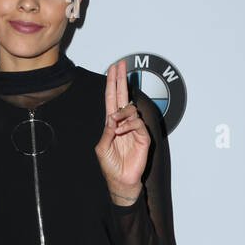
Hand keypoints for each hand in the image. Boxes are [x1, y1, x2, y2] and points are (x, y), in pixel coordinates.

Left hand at [95, 59, 149, 202]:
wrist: (121, 180)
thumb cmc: (111, 165)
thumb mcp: (102, 147)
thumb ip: (106, 131)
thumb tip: (112, 116)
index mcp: (112, 123)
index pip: (112, 98)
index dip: (112, 83)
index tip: (113, 68)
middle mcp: (123, 122)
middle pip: (122, 95)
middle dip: (121, 79)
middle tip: (120, 64)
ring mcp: (134, 128)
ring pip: (129, 109)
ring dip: (121, 114)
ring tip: (115, 126)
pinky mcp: (143, 136)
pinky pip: (136, 123)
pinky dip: (128, 126)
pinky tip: (122, 132)